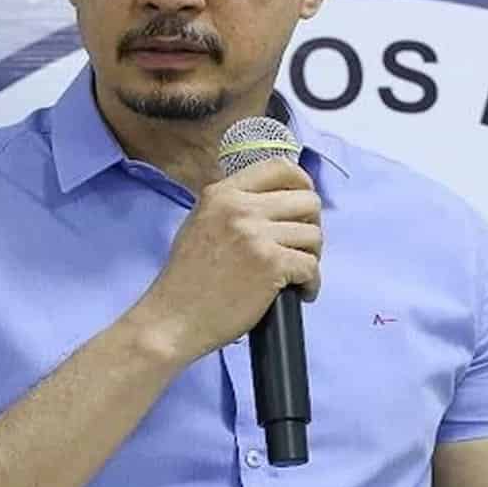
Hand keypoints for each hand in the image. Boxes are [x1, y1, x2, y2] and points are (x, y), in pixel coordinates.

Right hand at [132, 158, 321, 361]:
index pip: (279, 167)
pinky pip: (311, 266)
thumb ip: (232, 206)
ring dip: (312, 257)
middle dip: (312, 225)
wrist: (173, 319)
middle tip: (302, 247)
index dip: (302, 184)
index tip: (303, 205)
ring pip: (313, 235)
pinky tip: (299, 292)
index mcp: (221, 193)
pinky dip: (311, 283)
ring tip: (298, 274)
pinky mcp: (270, 264)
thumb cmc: (186, 281)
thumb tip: (275, 201)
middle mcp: (239, 208)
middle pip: (307, 200)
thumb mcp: (200, 223)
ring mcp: (256, 235)